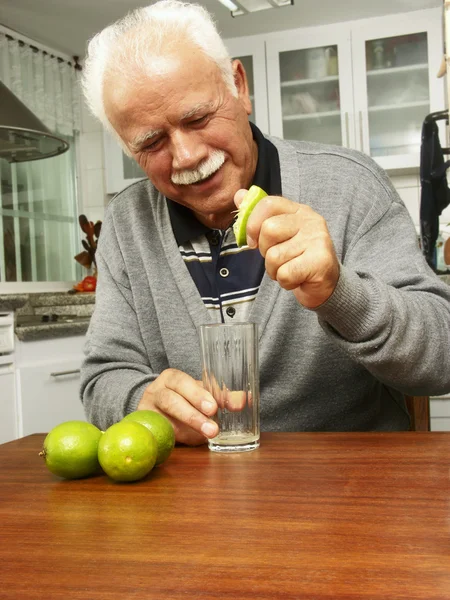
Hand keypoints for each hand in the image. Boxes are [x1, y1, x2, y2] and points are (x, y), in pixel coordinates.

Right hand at [138, 369, 218, 445]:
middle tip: (213, 427)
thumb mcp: (199, 393)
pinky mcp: (146, 428)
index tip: (214, 407)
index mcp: (171, 378)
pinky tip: (192, 440)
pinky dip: (178, 438)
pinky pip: (160, 435)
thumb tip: (244, 400)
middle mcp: (156, 392)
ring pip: (165, 421)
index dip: (197, 394)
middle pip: (171, 401)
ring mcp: (148, 411)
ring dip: (188, 430)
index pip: (181, 382)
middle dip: (193, 415)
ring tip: (208, 435)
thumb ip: (220, 397)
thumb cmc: (183, 398)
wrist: (153, 408)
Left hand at [234, 190, 339, 308]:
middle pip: (269, 229)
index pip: (268, 203)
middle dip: (265, 251)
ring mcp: (317, 240)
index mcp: (298, 210)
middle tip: (277, 259)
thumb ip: (259, 215)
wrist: (324, 284)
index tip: (253, 241)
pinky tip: (296, 279)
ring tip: (288, 270)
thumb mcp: (277, 235)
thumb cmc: (296, 258)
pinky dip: (285, 282)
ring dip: (274, 270)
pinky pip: (285, 273)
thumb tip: (239, 195)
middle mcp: (310, 220)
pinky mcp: (320, 261)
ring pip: (274, 256)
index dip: (252, 224)